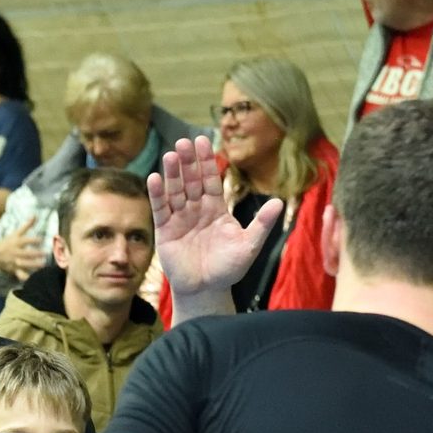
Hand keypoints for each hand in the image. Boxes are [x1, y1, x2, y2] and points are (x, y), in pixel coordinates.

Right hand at [0, 230, 47, 281]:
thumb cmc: (8, 242)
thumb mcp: (15, 233)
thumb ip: (26, 225)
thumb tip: (35, 215)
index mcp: (16, 243)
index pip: (25, 241)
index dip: (33, 240)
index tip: (42, 239)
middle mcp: (15, 252)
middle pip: (26, 253)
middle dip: (35, 254)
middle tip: (45, 253)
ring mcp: (15, 262)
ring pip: (24, 264)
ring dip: (33, 265)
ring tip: (43, 265)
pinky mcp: (14, 269)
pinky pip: (20, 274)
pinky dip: (25, 278)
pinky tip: (32, 279)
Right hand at [149, 136, 281, 300]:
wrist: (207, 291)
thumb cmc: (229, 269)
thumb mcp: (250, 245)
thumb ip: (262, 223)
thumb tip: (278, 202)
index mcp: (216, 210)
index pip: (210, 180)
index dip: (206, 162)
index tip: (203, 141)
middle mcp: (196, 211)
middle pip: (191, 181)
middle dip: (188, 162)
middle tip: (184, 142)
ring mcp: (180, 220)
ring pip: (175, 191)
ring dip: (172, 173)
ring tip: (170, 154)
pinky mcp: (165, 232)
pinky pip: (161, 210)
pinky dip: (157, 194)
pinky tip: (154, 178)